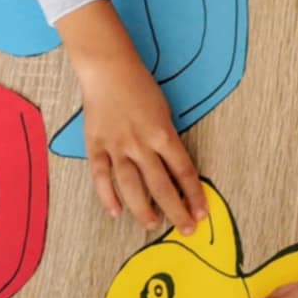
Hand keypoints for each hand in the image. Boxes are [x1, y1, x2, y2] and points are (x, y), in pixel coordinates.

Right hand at [59, 2, 206, 232]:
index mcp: (162, 133)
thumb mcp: (164, 111)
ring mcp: (116, 147)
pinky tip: (116, 212)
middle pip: (161, 185)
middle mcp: (140, 144)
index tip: (202, 213)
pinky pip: (101, 177)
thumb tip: (172, 169)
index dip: (193, 195)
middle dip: (176, 210)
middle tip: (185, 228)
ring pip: (131, 187)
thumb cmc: (140, 86)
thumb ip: (166, 140)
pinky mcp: (96, 146)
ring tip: (153, 224)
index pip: (183, 171)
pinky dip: (107, 197)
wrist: (108, 70)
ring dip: (143, 209)